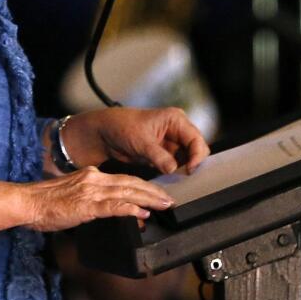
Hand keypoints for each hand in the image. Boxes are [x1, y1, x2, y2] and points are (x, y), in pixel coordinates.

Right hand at [20, 167, 175, 231]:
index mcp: (91, 175)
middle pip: (131, 182)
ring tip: (165, 205)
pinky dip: (131, 208)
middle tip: (170, 199)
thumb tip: (108, 209)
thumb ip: (91, 199)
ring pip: (127, 192)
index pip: (124, 178)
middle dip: (154, 191)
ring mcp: (91, 191)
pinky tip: (142, 212)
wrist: (27, 203)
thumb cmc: (44, 203)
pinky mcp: (86, 205)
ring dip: (149, 198)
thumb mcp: (72, 196)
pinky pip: (114, 206)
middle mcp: (94, 179)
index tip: (157, 193)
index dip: (144, 185)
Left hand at [63, 107, 207, 174]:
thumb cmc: (121, 127)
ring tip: (177, 180)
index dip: (197, 156)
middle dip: (191, 164)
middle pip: (195, 150)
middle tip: (185, 177)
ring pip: (187, 160)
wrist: (104, 134)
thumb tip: (173, 169)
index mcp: (175, 120)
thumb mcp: (141, 142)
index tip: (190, 169)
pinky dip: (174, 173)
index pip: (196, 139)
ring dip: (182, 170)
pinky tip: (169, 179)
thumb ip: (160, 156)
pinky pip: (175, 166)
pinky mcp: (164, 155)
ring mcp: (171, 143)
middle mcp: (176, 130)